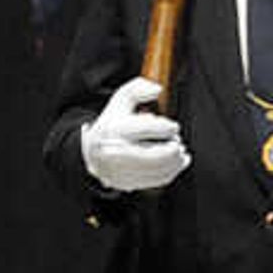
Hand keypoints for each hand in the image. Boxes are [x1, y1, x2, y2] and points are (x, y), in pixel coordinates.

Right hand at [78, 75, 188, 192]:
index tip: (173, 127)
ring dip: (175, 162)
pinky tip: (177, 163)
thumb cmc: (111, 125)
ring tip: (180, 152)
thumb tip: (157, 89)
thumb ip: (137, 88)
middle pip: (153, 155)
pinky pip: (155, 181)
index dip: (165, 128)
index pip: (146, 129)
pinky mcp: (128, 183)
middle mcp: (115, 152)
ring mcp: (121, 171)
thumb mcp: (119, 101)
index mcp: (114, 129)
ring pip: (156, 170)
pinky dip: (171, 173)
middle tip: (178, 142)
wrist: (92, 153)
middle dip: (172, 149)